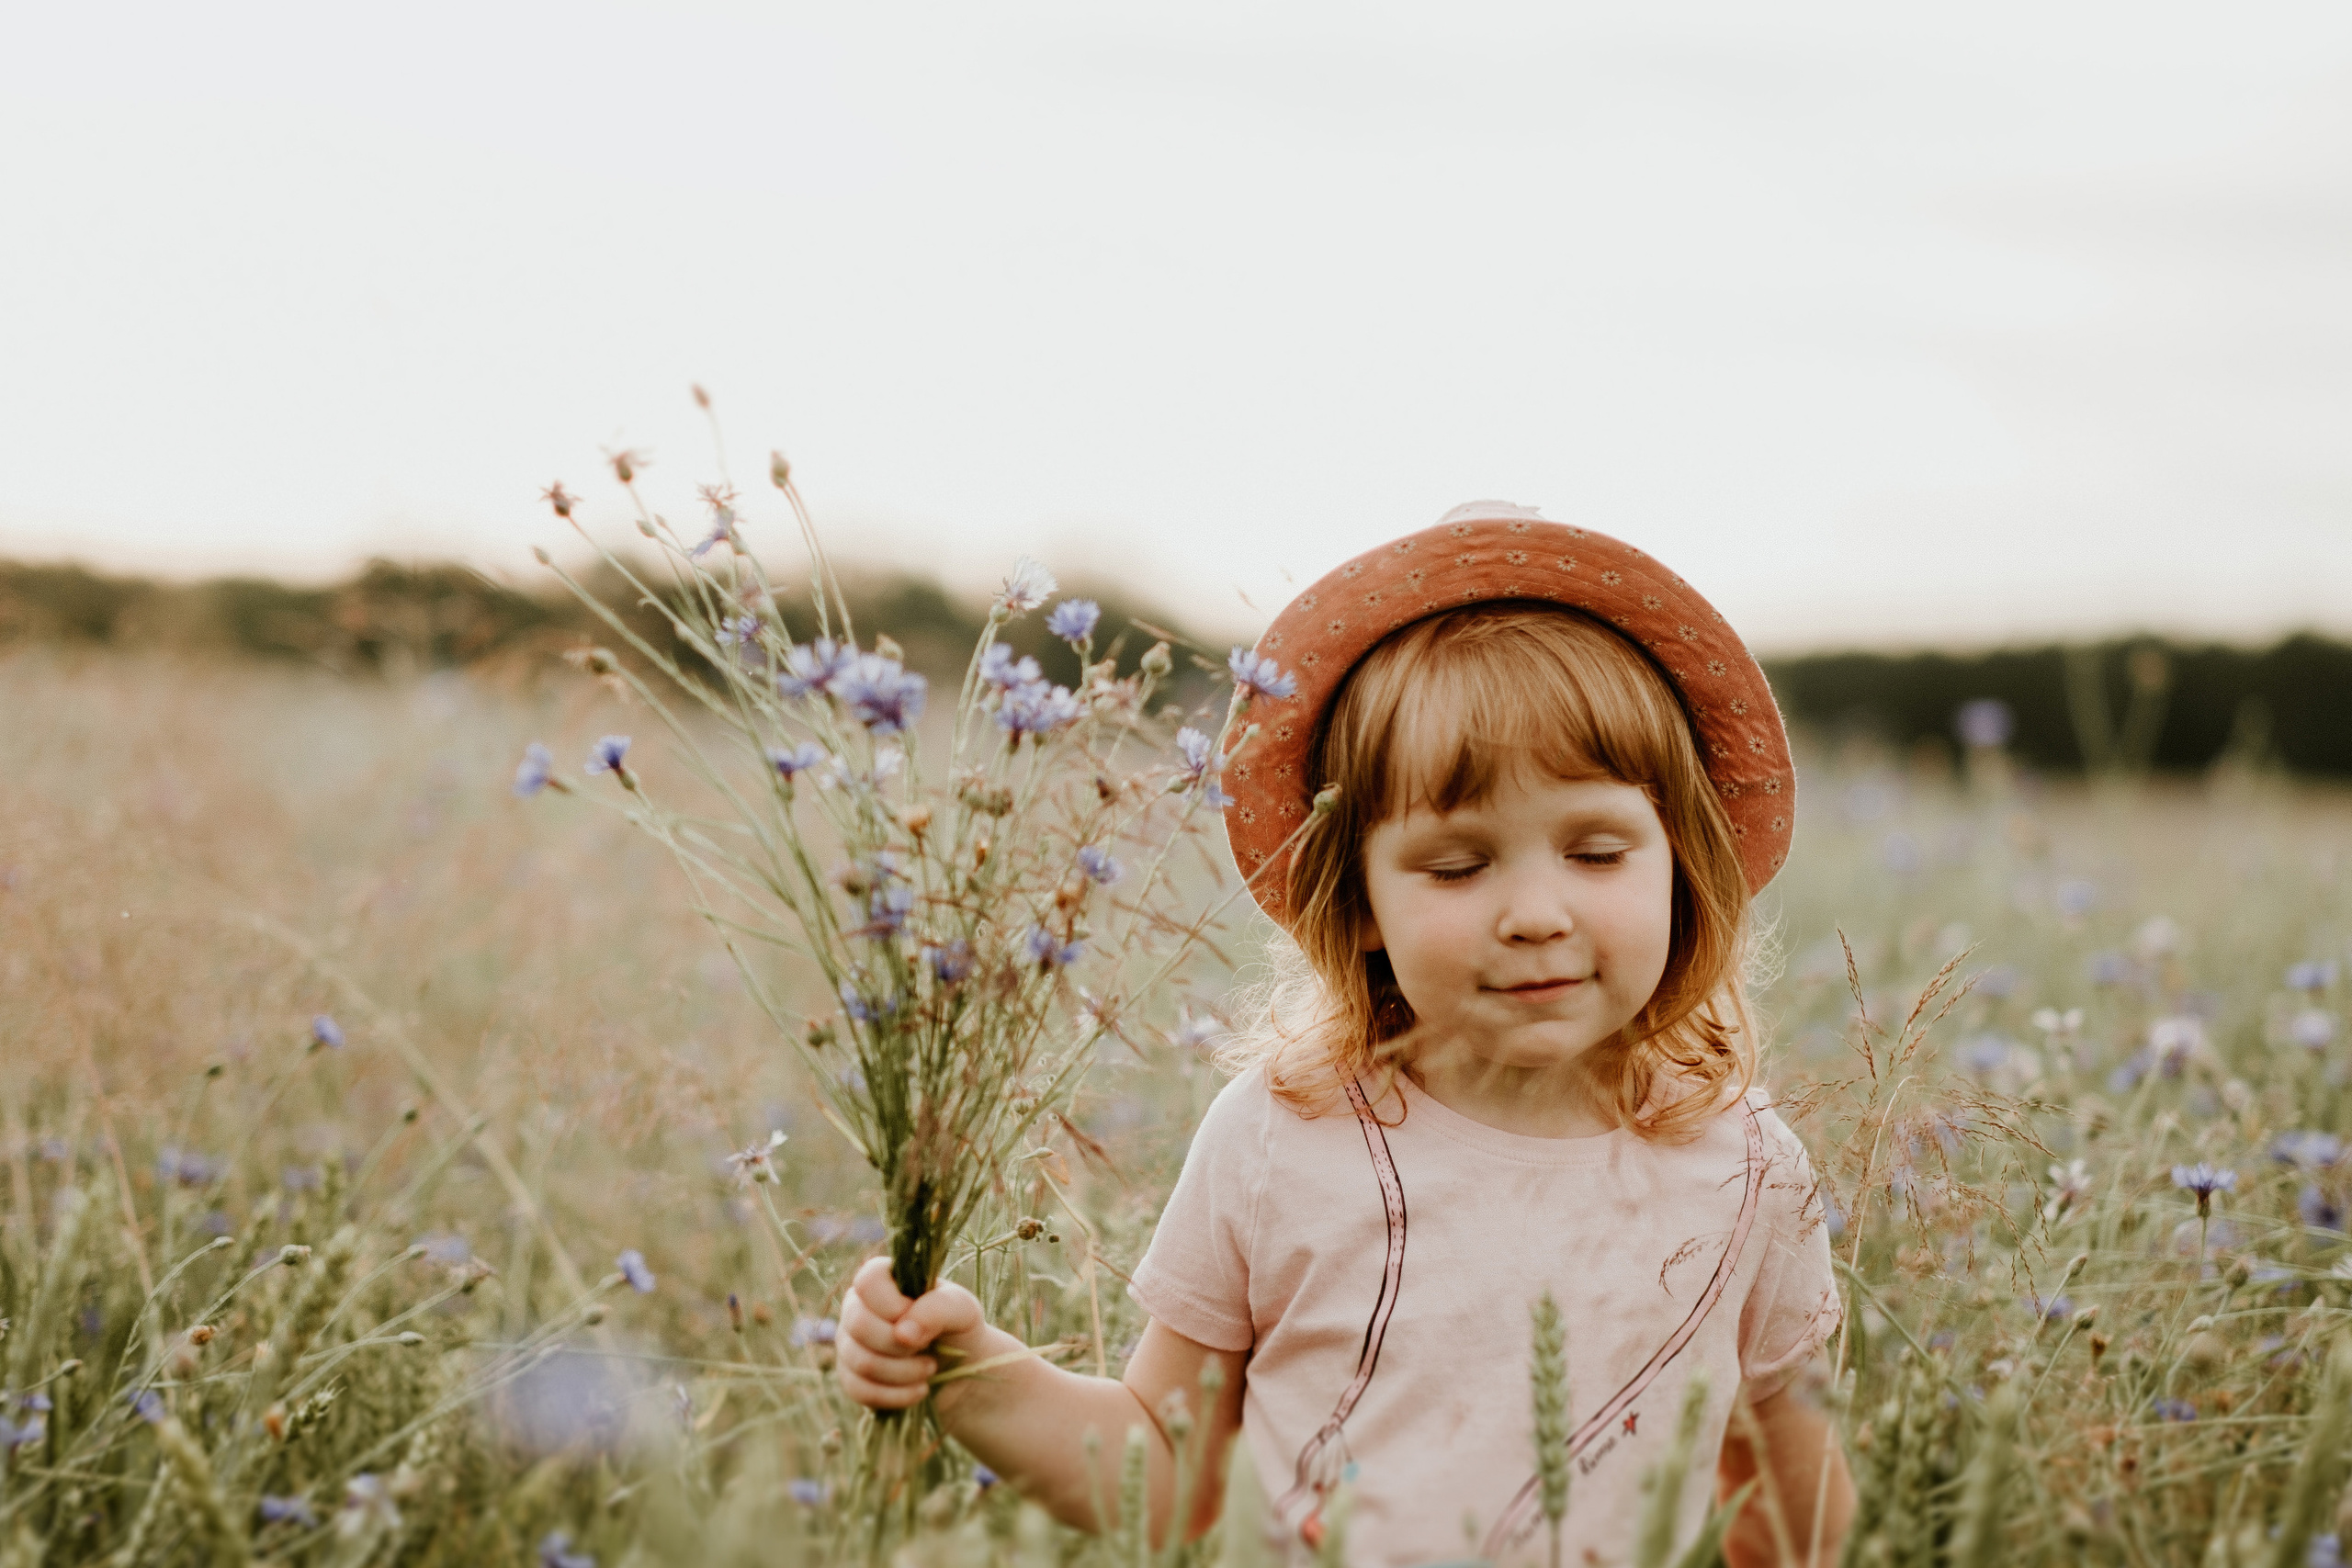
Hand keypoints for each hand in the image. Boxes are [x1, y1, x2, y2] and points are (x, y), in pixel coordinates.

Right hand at [836, 1254, 988, 1410]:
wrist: (960, 1371)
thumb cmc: (958, 1328)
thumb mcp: (962, 1310)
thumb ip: (937, 1309)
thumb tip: (902, 1333)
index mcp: (883, 1280)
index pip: (868, 1281)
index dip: (892, 1304)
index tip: (917, 1318)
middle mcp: (858, 1307)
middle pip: (858, 1324)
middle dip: (900, 1345)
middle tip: (928, 1348)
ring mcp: (850, 1343)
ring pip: (861, 1361)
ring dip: (903, 1372)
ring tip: (930, 1369)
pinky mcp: (851, 1377)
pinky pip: (859, 1390)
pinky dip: (895, 1395)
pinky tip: (919, 1390)